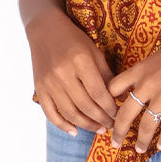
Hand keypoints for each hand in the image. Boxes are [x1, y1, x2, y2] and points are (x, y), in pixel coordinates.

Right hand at [29, 10, 117, 136]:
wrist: (44, 30)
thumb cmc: (74, 39)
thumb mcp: (94, 51)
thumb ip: (106, 74)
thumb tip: (122, 97)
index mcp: (80, 61)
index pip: (98, 93)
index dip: (110, 108)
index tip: (119, 115)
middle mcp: (62, 73)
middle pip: (85, 105)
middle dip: (102, 119)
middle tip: (112, 126)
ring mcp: (49, 83)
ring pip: (70, 112)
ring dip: (86, 125)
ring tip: (99, 130)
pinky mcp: (39, 88)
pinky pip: (50, 113)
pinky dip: (62, 125)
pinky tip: (74, 131)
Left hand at [108, 21, 160, 152]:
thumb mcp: (156, 58)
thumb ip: (145, 74)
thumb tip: (140, 88)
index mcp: (138, 70)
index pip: (113, 89)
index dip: (108, 103)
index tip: (109, 114)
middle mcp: (146, 84)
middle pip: (125, 113)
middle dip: (118, 132)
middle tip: (114, 143)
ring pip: (146, 124)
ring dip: (141, 140)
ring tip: (139, 150)